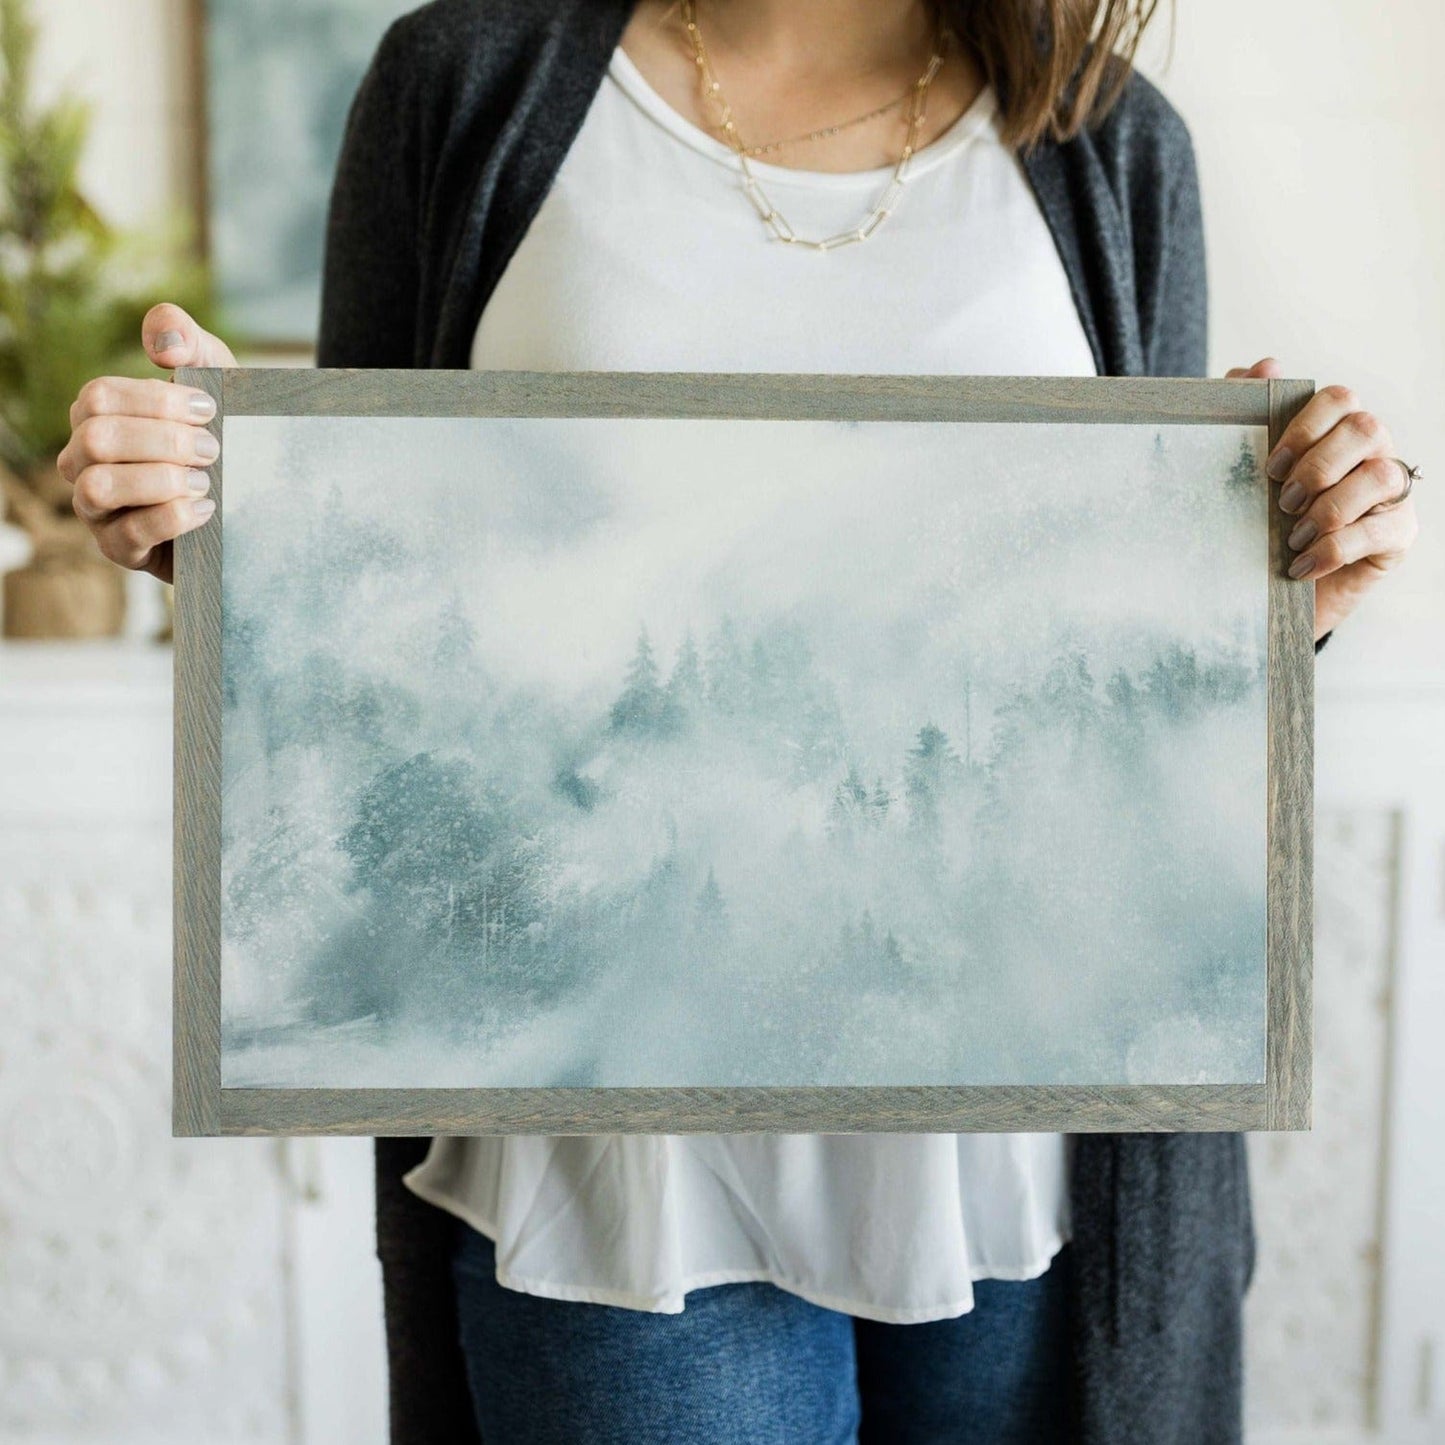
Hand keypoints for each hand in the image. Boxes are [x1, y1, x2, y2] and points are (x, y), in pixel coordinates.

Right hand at [57, 303, 236, 584]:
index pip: (100, 397)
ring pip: (99, 485)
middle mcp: (84, 460)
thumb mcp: (216, 380)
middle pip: (97, 438)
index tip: (209, 409)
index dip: (156, 401)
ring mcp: (96, 509)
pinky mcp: (119, 549)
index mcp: (98, 416)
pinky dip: (171, 517)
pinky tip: (206, 509)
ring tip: (206, 482)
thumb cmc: (221, 431)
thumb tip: (162, 343)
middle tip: (213, 450)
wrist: (250, 499)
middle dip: (163, 441)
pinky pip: (127, 534)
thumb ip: (189, 342)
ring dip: (160, 480)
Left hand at [1226, 358, 1418, 640]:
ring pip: (1381, 476)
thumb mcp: (1242, 472)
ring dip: (1330, 507)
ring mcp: (1391, 493)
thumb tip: (1264, 366)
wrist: (1269, 591)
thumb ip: (1245, 415)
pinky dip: (1334, 548)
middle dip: (1319, 465)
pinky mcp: (1398, 534)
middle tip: (1283, 501)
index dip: (1304, 426)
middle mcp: (1372, 452)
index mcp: (1336, 429)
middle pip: (1366, 428)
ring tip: (1292, 535)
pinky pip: (1379, 531)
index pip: (1338, 399)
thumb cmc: (1259, 523)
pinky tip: (1301, 565)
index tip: (1271, 466)